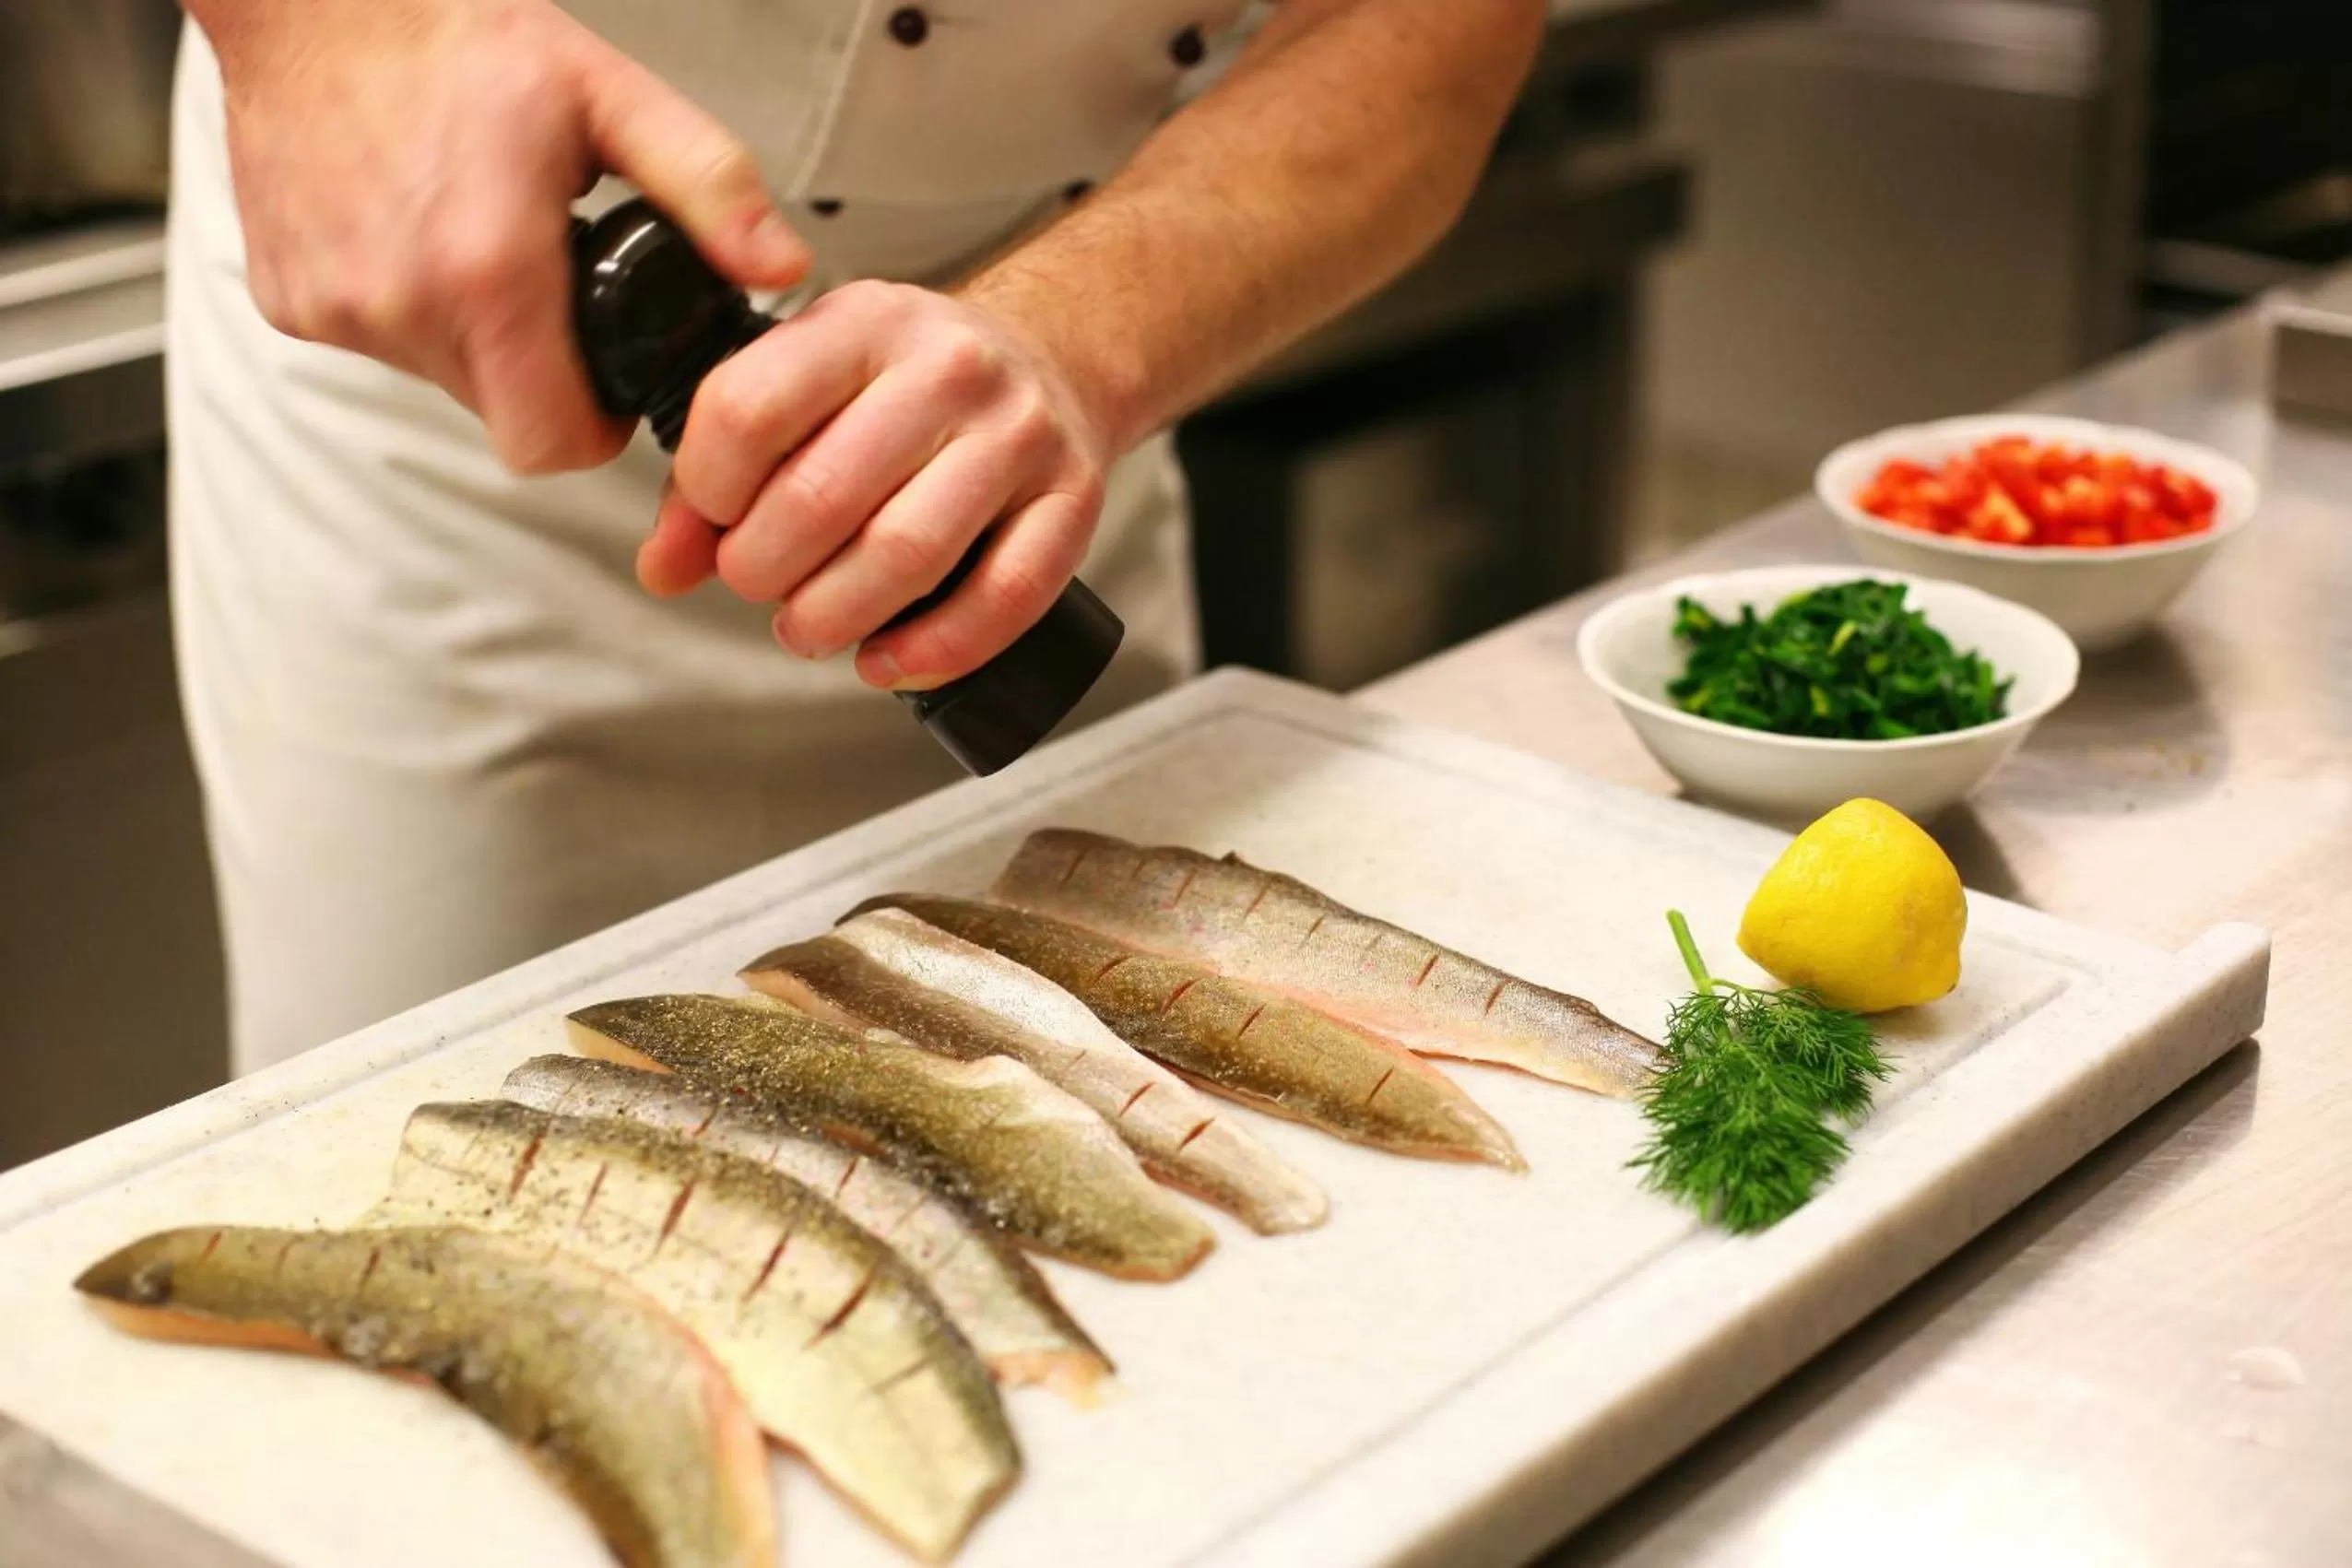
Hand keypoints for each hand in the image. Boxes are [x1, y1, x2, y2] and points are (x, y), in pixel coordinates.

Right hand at [199, 0, 808, 472]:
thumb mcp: (610, 97)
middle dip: (543, 379)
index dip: (596, 430)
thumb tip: (779, 266)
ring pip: (442, 382)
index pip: (555, 444)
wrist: (308, 1)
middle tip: (554, 297)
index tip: (608, 386)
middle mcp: (403, 305)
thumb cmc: (452, 38)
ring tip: (481, 247)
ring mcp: (337, 310)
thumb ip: (710, 187)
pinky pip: (377, 343)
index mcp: (490, 273)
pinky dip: (409, 311)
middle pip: (504, 418)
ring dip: (475, 341)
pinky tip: (417, 237)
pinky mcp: (288, 302)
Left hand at [644, 282, 1112, 690]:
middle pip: (820, 497)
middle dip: (762, 569)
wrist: (1050, 357)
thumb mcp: (812, 384)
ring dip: (835, 617)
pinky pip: (1004, 597)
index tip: (715, 519)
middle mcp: (947, 367)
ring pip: (908, 554)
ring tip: (809, 629)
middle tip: (758, 585)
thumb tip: (664, 567)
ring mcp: (1018, 433)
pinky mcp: (1074, 498)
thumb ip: (726, 466)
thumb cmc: (909, 387)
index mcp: (862, 321)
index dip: (708, 490)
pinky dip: (934, 650)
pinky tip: (889, 662)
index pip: (748, 411)